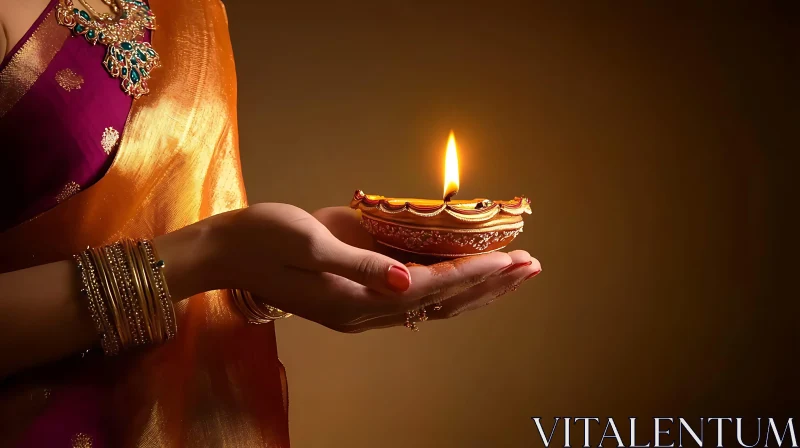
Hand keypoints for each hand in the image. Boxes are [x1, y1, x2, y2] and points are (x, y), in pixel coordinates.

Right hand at [166, 203, 540, 332]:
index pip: (432, 287)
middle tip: (532, 265)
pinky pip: (413, 294)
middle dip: (489, 283)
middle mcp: (366, 309)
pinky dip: (446, 283)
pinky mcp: (357, 292)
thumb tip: (405, 279)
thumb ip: (358, 264)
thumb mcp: (308, 243)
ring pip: (434, 301)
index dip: (474, 272)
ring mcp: (363, 304)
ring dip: (475, 286)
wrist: (227, 250)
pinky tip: (468, 274)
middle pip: (443, 301)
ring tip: (514, 270)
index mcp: (356, 300)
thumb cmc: (263, 238)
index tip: (512, 257)